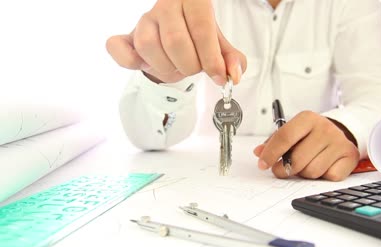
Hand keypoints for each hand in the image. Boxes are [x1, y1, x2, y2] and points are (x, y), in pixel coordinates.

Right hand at [106, 0, 245, 84]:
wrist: (172, 34)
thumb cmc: (196, 37)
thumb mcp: (218, 44)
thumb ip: (231, 59)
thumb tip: (233, 75)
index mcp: (192, 0)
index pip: (201, 27)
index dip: (211, 58)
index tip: (219, 76)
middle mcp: (165, 5)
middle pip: (175, 40)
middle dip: (189, 66)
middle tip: (194, 69)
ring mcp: (143, 20)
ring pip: (148, 46)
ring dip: (166, 69)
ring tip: (175, 68)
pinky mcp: (125, 36)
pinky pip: (118, 49)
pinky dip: (130, 62)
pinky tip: (144, 65)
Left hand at [253, 111, 359, 180]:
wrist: (339, 133)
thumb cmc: (311, 134)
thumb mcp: (292, 131)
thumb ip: (274, 141)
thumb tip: (259, 152)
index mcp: (308, 118)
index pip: (284, 137)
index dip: (270, 154)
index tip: (263, 164)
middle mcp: (325, 128)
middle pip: (297, 160)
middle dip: (285, 169)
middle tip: (282, 170)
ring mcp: (339, 142)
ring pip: (312, 171)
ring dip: (305, 173)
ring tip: (306, 164)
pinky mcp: (350, 156)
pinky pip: (329, 177)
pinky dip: (323, 176)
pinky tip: (322, 166)